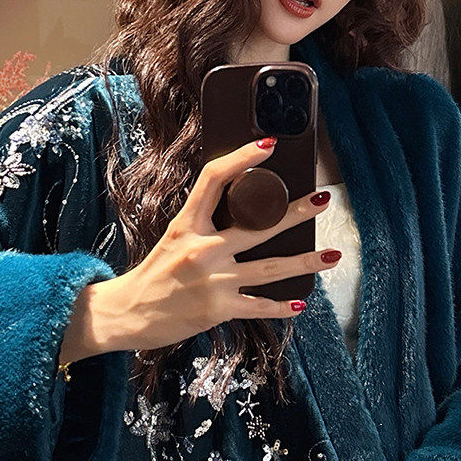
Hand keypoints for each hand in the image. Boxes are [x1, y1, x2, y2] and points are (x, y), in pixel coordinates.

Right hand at [75, 136, 338, 356]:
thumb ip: (202, 226)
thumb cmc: (152, 275)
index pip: (214, 180)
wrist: (127, 314)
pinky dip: (281, 307)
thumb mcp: (172, 239)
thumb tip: (242, 210)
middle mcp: (202, 249)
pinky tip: (301, 303)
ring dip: (305, 262)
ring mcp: (213, 280)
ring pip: (271, 268)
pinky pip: (258, 306)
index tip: (268, 145)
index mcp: (187, 225)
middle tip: (323, 200)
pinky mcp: (218, 308)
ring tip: (333, 254)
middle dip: (296, 212)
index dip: (242, 159)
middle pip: (259, 225)